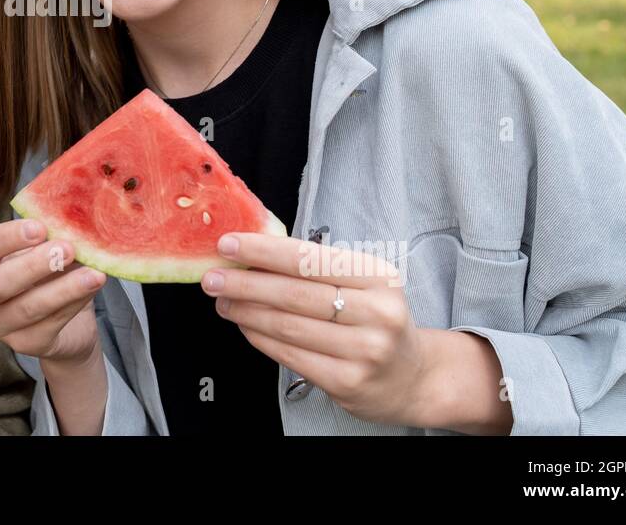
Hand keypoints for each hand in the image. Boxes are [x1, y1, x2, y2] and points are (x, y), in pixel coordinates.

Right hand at [0, 219, 104, 363]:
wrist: (66, 323)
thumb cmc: (47, 276)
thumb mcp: (42, 251)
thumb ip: (48, 237)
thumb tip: (71, 220)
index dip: (8, 237)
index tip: (40, 227)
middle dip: (34, 265)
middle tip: (68, 249)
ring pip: (27, 308)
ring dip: (63, 288)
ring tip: (94, 273)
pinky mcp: (24, 345)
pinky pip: (50, 324)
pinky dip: (74, 304)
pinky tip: (92, 289)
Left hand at [202, 233, 430, 426]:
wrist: (413, 377)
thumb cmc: (376, 320)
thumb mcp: (362, 284)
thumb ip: (315, 269)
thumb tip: (252, 254)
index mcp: (378, 277)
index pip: (309, 258)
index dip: (263, 250)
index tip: (229, 244)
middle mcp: (376, 312)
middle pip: (294, 293)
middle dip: (244, 283)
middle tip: (212, 276)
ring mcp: (364, 350)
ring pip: (288, 326)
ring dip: (246, 311)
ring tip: (223, 301)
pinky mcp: (348, 382)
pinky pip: (290, 355)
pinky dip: (260, 337)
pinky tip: (244, 326)